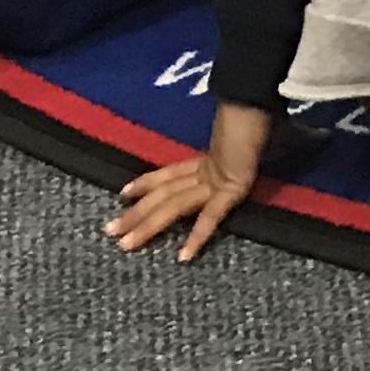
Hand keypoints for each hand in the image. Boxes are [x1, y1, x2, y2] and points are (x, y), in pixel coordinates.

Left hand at [110, 101, 273, 260]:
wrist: (260, 114)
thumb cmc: (253, 123)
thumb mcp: (239, 139)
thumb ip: (230, 146)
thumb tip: (228, 143)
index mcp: (206, 161)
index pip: (169, 173)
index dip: (146, 182)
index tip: (123, 193)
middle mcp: (204, 173)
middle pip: (163, 194)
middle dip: (136, 213)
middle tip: (109, 231)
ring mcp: (215, 183)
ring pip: (173, 206)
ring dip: (148, 226)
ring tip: (126, 245)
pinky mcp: (230, 191)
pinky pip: (210, 218)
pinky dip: (197, 237)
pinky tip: (183, 256)